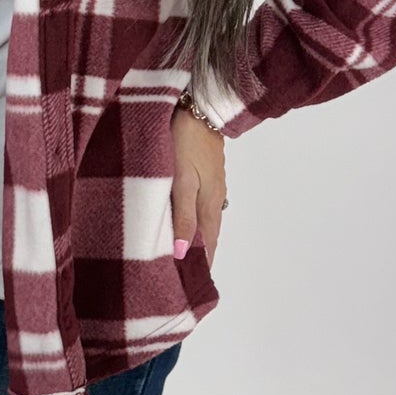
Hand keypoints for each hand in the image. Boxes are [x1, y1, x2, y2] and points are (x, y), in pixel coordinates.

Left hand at [170, 106, 226, 268]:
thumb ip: (183, 216)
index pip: (208, 245)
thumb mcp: (180, 181)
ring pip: (205, 220)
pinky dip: (195, 219)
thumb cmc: (184, 142)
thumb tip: (184, 253)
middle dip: (200, 256)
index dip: (202, 265)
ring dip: (198, 238)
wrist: (198, 107)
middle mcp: (215, 198)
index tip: (193, 287)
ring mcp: (212, 185)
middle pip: (209, 235)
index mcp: (209, 204)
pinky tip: (185, 220)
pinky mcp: (207, 173)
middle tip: (186, 277)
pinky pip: (202, 205)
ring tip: (184, 255)